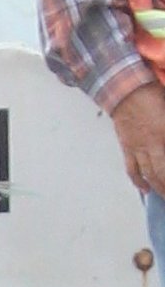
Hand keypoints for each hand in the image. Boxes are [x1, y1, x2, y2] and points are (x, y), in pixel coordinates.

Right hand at [109, 82, 164, 197]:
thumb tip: (164, 146)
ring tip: (164, 197)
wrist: (125, 89)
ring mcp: (137, 148)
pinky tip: (145, 189)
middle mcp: (151, 146)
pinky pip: (131, 168)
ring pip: (148, 175)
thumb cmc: (153, 96)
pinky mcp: (127, 147)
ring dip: (158, 188)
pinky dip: (138, 181)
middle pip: (161, 174)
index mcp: (163, 136)